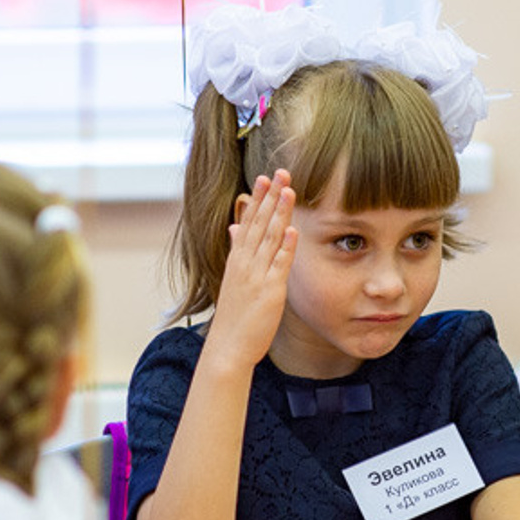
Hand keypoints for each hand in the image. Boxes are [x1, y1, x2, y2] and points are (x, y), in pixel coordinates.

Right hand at [202, 171, 297, 370]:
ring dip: (279, 213)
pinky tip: (292, 230)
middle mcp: (245, 263)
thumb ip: (237, 251)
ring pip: (270, 238)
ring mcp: (256, 276)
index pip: (248, 221)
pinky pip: (278, 265)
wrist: (228, 347)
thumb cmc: (234, 316)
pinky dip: (285, 247)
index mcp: (237, 259)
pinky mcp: (269, 292)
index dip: (258, 198)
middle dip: (270, 196)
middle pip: (259, 223)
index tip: (265, 176)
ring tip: (290, 190)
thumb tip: (234, 227)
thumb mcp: (233, 278)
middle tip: (280, 172)